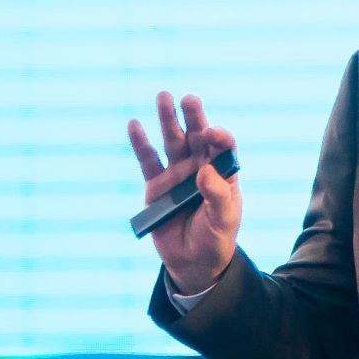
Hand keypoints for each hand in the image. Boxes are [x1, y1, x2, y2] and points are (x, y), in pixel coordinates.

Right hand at [126, 91, 241, 295]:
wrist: (193, 262)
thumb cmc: (216, 238)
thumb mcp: (224, 220)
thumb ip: (217, 196)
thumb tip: (203, 171)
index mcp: (222, 172)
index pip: (222, 146)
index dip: (218, 136)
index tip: (211, 133)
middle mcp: (200, 166)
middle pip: (197, 135)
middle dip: (194, 116)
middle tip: (188, 99)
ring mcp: (177, 173)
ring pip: (172, 140)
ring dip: (167, 119)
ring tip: (163, 96)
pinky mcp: (156, 185)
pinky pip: (147, 161)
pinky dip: (140, 143)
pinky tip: (134, 125)